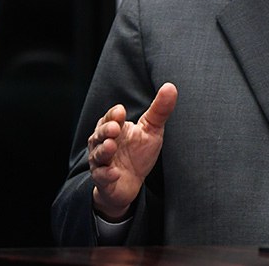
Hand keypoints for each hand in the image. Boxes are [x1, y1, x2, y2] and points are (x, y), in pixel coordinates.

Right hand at [88, 83, 177, 220]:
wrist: (131, 182)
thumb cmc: (138, 152)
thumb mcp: (152, 129)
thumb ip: (159, 110)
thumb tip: (170, 86)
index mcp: (115, 128)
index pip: (110, 118)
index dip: (114, 115)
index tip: (121, 111)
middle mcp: (103, 143)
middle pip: (99, 134)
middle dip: (106, 130)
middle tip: (115, 128)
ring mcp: (101, 162)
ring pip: (98, 155)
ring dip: (104, 151)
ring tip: (111, 147)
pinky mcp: (103, 180)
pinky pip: (101, 177)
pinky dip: (106, 175)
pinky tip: (114, 173)